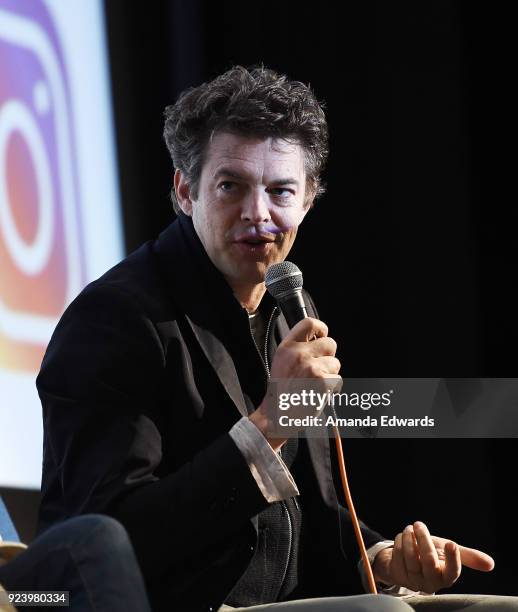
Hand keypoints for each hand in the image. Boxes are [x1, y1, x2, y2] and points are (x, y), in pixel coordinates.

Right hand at [249, 317, 340, 450]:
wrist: (278, 415)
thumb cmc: (281, 390)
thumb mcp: (281, 361)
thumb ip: (297, 347)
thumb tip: (318, 338)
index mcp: (287, 347)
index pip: (309, 323)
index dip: (321, 329)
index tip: (321, 336)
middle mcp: (299, 354)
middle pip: (330, 343)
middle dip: (328, 356)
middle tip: (316, 370)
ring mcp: (311, 368)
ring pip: (335, 363)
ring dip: (330, 374)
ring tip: (314, 384)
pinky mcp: (322, 382)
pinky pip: (338, 380)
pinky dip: (332, 388)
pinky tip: (318, 393)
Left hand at [372, 521, 494, 593]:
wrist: (407, 559)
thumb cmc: (431, 555)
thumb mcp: (447, 552)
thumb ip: (466, 555)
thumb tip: (491, 564)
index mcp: (446, 577)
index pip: (453, 572)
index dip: (453, 559)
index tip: (451, 543)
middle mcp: (430, 582)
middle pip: (429, 560)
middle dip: (424, 539)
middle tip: (419, 524)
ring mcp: (413, 580)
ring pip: (411, 556)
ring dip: (408, 538)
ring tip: (410, 528)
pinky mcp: (398, 575)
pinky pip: (397, 555)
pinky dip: (399, 541)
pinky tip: (402, 537)